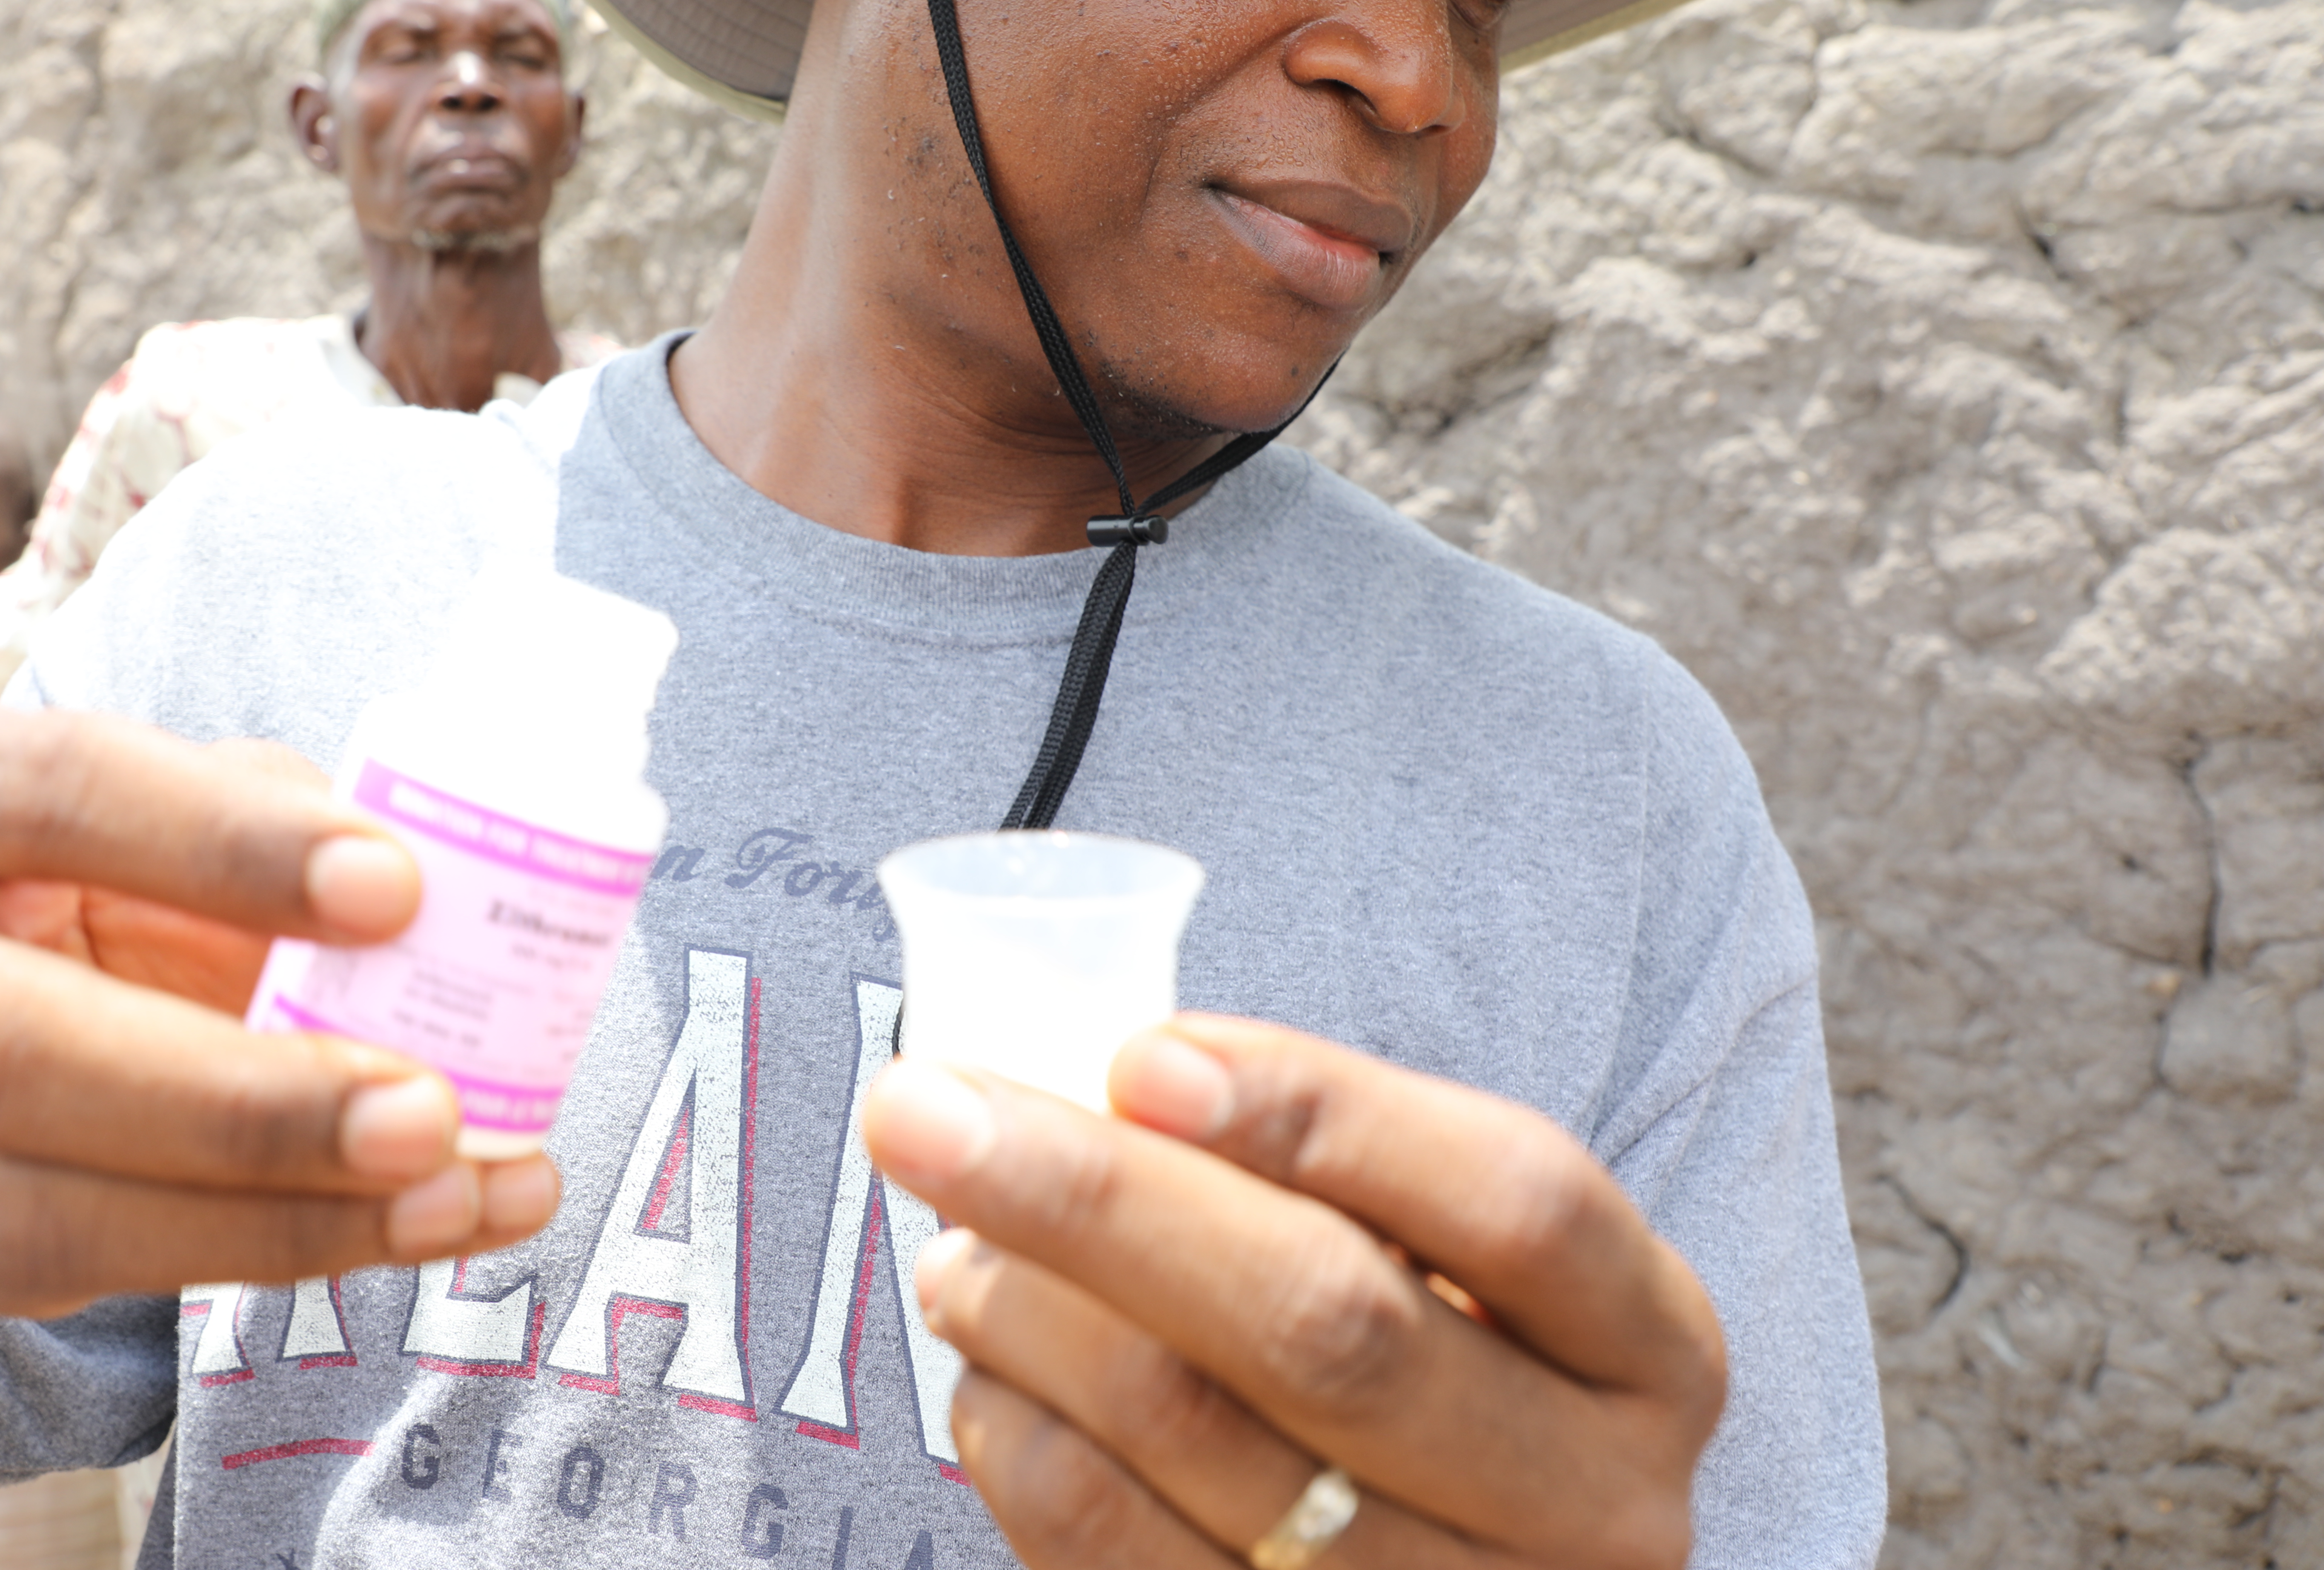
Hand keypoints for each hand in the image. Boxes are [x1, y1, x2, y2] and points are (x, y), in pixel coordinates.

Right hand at [0, 696, 559, 1318]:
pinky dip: (271, 1253)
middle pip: (8, 1046)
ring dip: (274, 1214)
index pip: (59, 787)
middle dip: (239, 1099)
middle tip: (432, 1111)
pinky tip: (417, 1230)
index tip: (401, 885)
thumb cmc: (117, 889)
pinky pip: (82, 1274)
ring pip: (38, 1203)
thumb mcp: (183, 821)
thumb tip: (447, 894)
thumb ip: (285, 830)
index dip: (226, 841)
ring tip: (454, 1194)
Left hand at [864, 1016, 1724, 1569]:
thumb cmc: (1424, 1368)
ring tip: (952, 1248)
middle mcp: (1594, 1508)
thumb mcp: (1441, 1265)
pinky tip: (988, 1381)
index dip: (1325, 1115)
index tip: (1136, 1054)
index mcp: (1650, 1353)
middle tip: (922, 1107)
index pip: (1513, 1201)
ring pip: (1204, 1444)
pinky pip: (1122, 1563)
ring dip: (1031, 1320)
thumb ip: (1318, 1177)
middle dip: (1097, 1196)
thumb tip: (1105, 1085)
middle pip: (1330, 1325)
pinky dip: (1023, 1449)